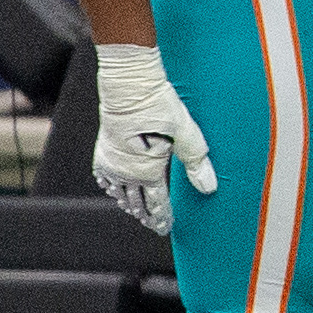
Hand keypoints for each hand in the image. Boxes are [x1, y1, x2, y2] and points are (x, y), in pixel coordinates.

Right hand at [92, 42, 217, 233]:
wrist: (128, 84)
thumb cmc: (158, 104)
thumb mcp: (185, 133)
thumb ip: (196, 162)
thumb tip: (209, 188)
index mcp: (147, 172)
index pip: (157, 203)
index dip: (163, 217)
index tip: (165, 228)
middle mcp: (126, 172)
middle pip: (137, 202)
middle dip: (146, 214)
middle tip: (152, 223)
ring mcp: (112, 162)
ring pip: (120, 192)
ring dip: (128, 203)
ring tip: (133, 210)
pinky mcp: (103, 148)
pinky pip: (104, 176)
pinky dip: (110, 186)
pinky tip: (112, 188)